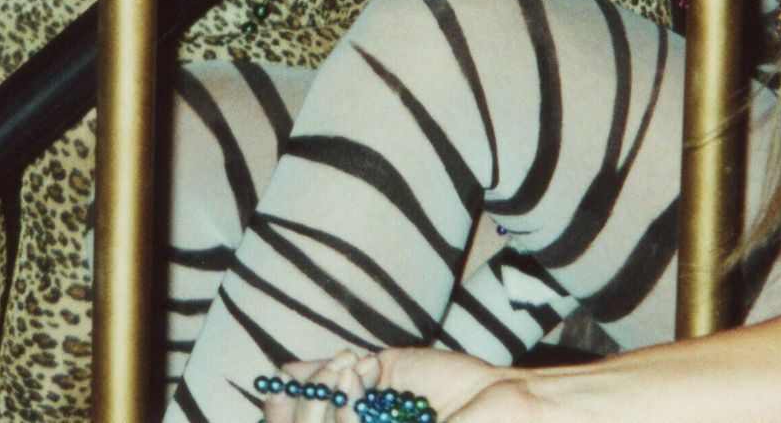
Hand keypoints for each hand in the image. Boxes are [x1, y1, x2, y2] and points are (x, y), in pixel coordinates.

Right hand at [259, 348, 509, 422]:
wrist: (501, 398)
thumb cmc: (451, 388)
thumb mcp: (385, 374)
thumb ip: (336, 376)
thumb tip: (286, 370)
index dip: (279, 416)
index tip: (280, 383)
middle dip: (305, 402)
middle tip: (337, 365)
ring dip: (326, 396)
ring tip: (353, 364)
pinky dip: (345, 407)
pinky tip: (363, 376)